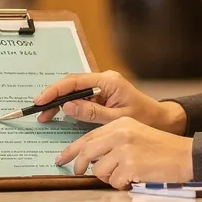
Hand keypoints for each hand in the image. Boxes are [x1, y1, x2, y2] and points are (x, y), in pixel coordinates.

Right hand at [33, 70, 186, 132]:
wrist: (162, 121)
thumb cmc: (145, 118)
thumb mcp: (117, 118)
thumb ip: (92, 113)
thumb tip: (68, 107)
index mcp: (108, 81)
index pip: (75, 81)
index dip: (56, 90)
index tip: (42, 99)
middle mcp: (104, 81)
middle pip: (71, 85)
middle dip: (53, 97)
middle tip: (38, 110)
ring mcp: (102, 88)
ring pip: (74, 93)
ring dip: (59, 103)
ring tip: (45, 115)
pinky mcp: (102, 97)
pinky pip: (81, 99)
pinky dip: (69, 108)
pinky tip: (59, 115)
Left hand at [54, 117, 194, 190]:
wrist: (185, 155)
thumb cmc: (161, 149)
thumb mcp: (135, 134)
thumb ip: (112, 141)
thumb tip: (89, 157)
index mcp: (119, 125)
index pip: (88, 137)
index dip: (72, 150)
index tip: (62, 158)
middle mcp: (119, 134)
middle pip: (86, 153)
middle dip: (80, 166)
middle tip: (78, 173)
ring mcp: (124, 149)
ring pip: (99, 170)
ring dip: (108, 178)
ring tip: (124, 175)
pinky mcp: (130, 165)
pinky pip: (114, 182)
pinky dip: (121, 185)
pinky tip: (134, 179)